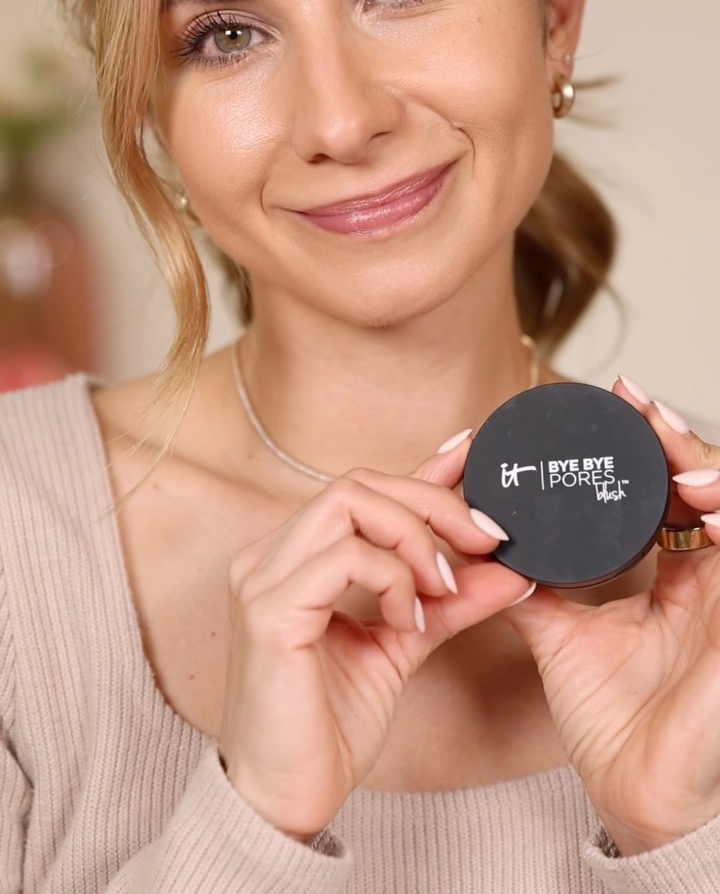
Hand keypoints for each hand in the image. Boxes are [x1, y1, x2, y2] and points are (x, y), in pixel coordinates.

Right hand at [218, 436, 530, 839]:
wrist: (286, 800)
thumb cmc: (329, 726)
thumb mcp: (403, 642)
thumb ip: (447, 598)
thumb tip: (509, 568)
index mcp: (292, 557)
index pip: (361, 491)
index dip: (421, 473)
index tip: (473, 463)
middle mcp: (268, 556)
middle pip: (358, 484)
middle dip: (431, 504)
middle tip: (483, 540)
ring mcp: (261, 578)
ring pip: (349, 503)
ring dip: (414, 538)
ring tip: (442, 589)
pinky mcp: (269, 611)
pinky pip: (342, 556)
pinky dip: (391, 577)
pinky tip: (408, 619)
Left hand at [507, 378, 719, 856]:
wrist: (638, 794)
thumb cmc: (616, 723)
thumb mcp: (563, 636)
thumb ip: (533, 585)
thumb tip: (482, 542)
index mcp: (679, 578)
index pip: (673, 492)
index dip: (654, 443)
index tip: (617, 395)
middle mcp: (711, 578)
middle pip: (709, 484)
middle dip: (675, 437)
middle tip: (634, 399)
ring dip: (706, 468)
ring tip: (665, 450)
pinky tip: (697, 500)